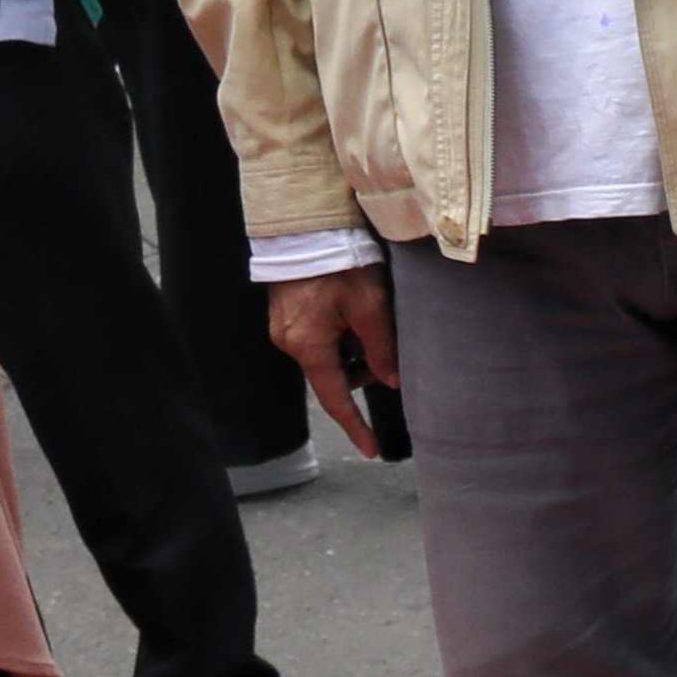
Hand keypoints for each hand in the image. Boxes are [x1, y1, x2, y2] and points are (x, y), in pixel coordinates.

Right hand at [266, 263, 398, 457]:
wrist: (306, 226)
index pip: (335, 399)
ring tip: (368, 315)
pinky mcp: (287, 313)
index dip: (355, 426)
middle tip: (386, 342)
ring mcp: (285, 327)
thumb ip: (382, 348)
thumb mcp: (370, 307)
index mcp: (308, 346)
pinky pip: (319, 336)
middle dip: (364, 367)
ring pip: (329, 354)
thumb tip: (391, 381)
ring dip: (353, 346)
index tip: (371, 450)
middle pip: (335, 374)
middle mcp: (289, 342)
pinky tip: (352, 308)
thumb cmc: (339, 263)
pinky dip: (341, 332)